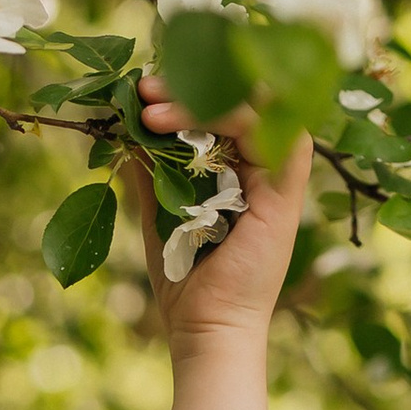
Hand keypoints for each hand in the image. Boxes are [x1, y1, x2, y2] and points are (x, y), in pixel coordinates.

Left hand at [124, 76, 309, 409]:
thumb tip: (125, 128)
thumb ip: (151, 170)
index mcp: (239, 164)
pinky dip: (229, 115)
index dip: (186, 88)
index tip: (141, 89)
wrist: (204, 325)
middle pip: (238, 96)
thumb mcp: (158, 211)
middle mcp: (264, 162)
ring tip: (149, 109)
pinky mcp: (285, 189)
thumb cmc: (184, 277)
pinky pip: (269, 131)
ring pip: (254, 104)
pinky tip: (182, 119)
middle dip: (187, 84)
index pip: (222, 104)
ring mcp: (278, 173)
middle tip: (143, 86)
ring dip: (199, 98)